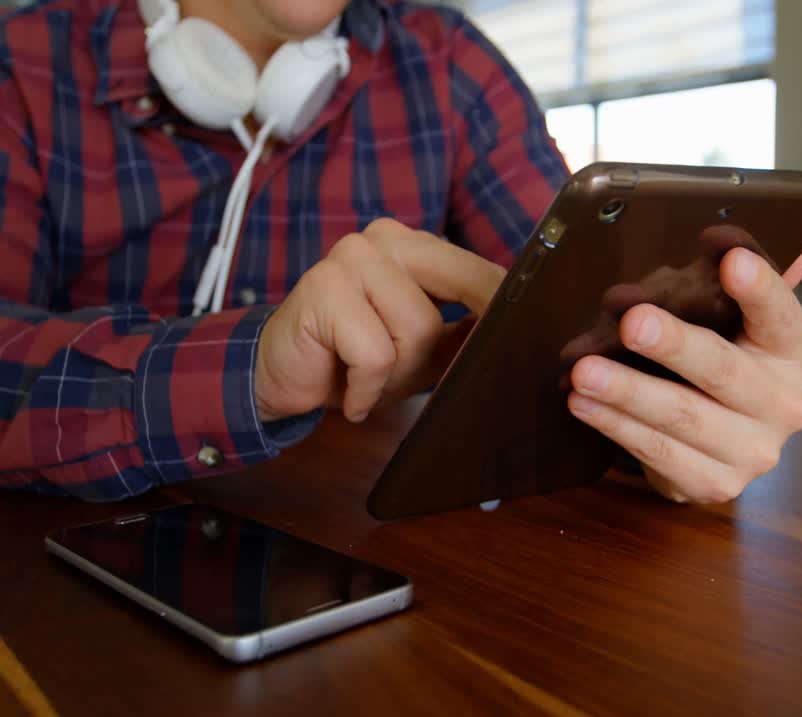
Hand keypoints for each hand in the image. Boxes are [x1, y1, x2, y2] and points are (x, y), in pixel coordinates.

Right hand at [255, 218, 502, 422]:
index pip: (478, 270)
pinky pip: (378, 354)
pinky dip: (367, 390)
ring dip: (399, 376)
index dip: (503, 308)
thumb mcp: (421, 352)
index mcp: (413, 245)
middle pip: (461, 290)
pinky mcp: (323, 289)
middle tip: (422, 377)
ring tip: (370, 381)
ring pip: (420, 329)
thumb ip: (463, 335)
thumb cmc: (352, 361)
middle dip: (448, 345)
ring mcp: (350, 257)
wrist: (279, 377)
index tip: (523, 337)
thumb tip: (515, 332)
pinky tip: (350, 394)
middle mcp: (384, 239)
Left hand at [566, 239, 801, 503]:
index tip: (730, 258)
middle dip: (674, 344)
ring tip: (584, 371)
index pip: (781, 313)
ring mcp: (753, 451)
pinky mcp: (714, 484)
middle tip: (631, 321)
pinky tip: (584, 405)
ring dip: (627, 392)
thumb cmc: (723, 362)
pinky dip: (615, 426)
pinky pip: (657, 452)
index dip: (759, 287)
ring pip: (682, 416)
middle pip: (723, 369)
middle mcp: (784, 404)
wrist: (723, 447)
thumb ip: (757, 281)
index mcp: (793, 350)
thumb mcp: (737, 321)